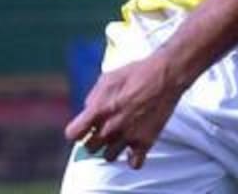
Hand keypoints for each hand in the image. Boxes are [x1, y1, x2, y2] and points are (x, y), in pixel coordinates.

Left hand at [63, 52, 185, 168]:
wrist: (165, 76)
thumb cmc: (136, 73)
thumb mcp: (107, 79)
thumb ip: (93, 98)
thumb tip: (87, 111)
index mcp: (98, 110)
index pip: (73, 134)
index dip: (78, 131)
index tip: (84, 128)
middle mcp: (110, 127)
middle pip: (90, 148)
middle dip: (95, 138)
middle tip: (105, 129)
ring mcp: (127, 136)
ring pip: (109, 157)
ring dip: (112, 148)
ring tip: (120, 136)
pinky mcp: (145, 142)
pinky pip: (134, 164)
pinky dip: (134, 158)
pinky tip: (135, 148)